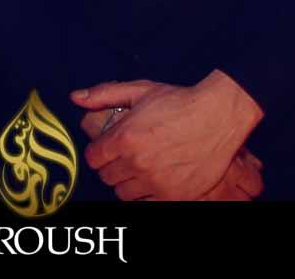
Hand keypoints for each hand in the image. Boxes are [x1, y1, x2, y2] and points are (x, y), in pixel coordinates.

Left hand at [79, 107, 263, 200]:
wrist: (219, 117)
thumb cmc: (180, 102)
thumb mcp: (141, 91)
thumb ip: (104, 94)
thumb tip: (76, 97)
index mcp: (124, 138)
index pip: (93, 159)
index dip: (99, 153)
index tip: (109, 149)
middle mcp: (137, 163)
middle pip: (107, 177)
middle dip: (113, 166)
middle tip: (128, 156)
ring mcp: (155, 182)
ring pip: (124, 193)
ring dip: (129, 182)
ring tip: (142, 168)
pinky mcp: (173, 196)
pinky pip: (146, 203)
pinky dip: (148, 193)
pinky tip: (157, 178)